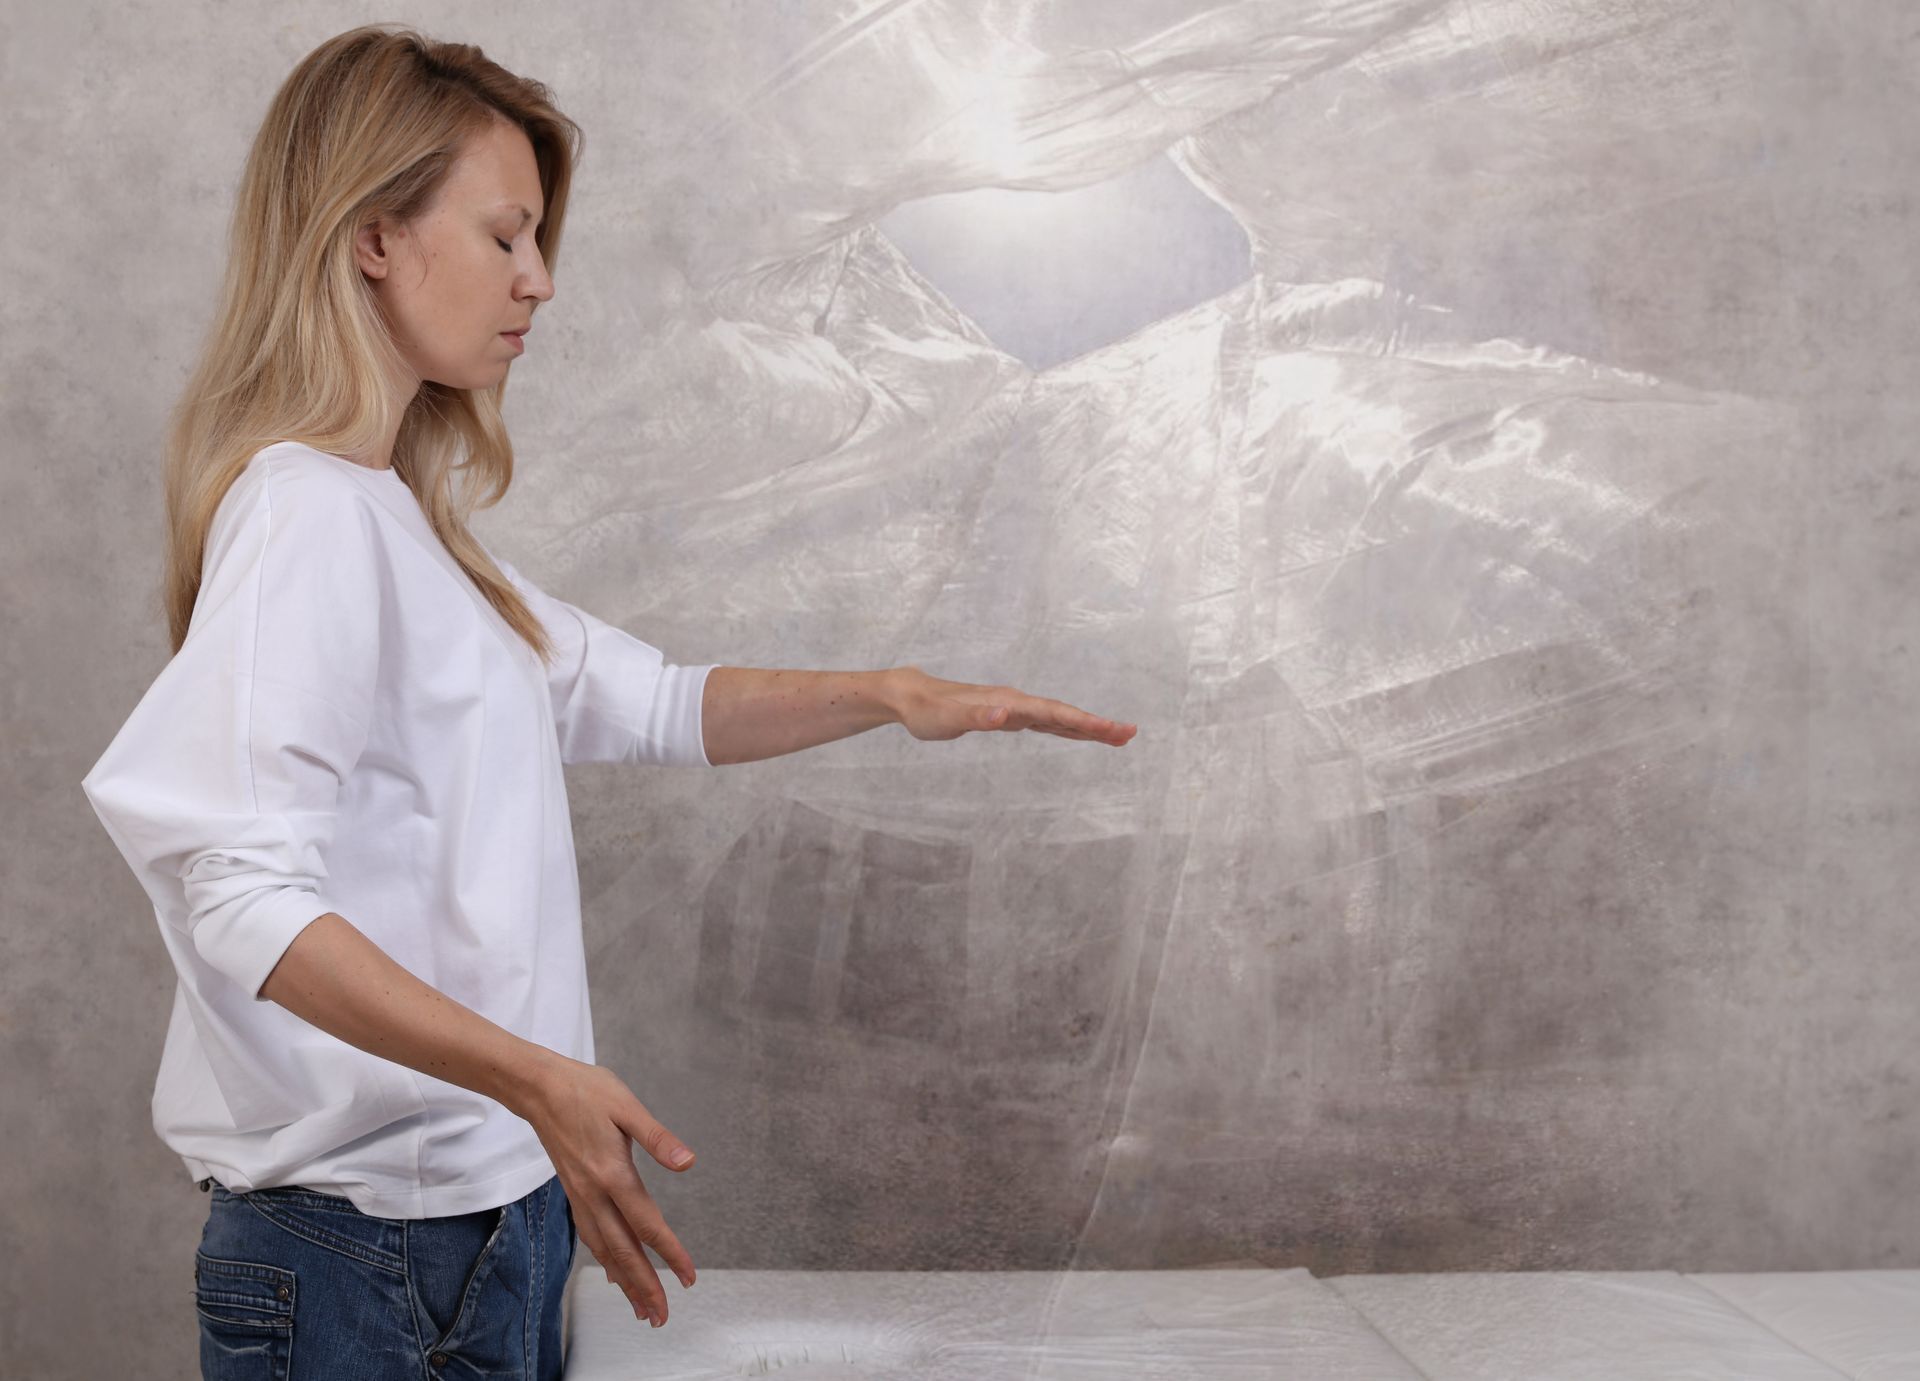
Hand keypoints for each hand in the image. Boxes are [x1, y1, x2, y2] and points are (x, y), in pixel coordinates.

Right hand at [515, 1054, 696, 1328]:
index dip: (670, 1254)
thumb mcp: (627, 1106)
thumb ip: (658, 1137)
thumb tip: (688, 1162)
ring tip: (641, 1308)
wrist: (539, 1088)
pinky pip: (591, 1236)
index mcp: (612, 1173)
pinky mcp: (574, 1192)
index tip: (688, 1277)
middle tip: (661, 1316)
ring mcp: (580, 1195)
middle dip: (644, 1286)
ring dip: (624, 1282)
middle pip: (622, 1250)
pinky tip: (612, 1272)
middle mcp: (594, 1192)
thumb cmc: (585, 1091)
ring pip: (604, 1249)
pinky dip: (604, 1259)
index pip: (647, 1224)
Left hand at [888, 666, 1136, 745]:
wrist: (912, 697)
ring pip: (1058, 719)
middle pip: (1065, 714)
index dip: (1085, 722)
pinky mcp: (1008, 717)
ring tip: (1117, 736)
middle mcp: (1017, 703)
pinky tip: (1077, 734)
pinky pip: (1045, 724)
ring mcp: (1014, 709)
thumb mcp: (949, 719)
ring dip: (1086, 727)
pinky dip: (1065, 729)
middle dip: (1097, 726)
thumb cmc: (929, 710)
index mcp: (1010, 703)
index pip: (1055, 713)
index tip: (1112, 730)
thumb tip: (1005, 716)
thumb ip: (978, 716)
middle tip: (1130, 734)